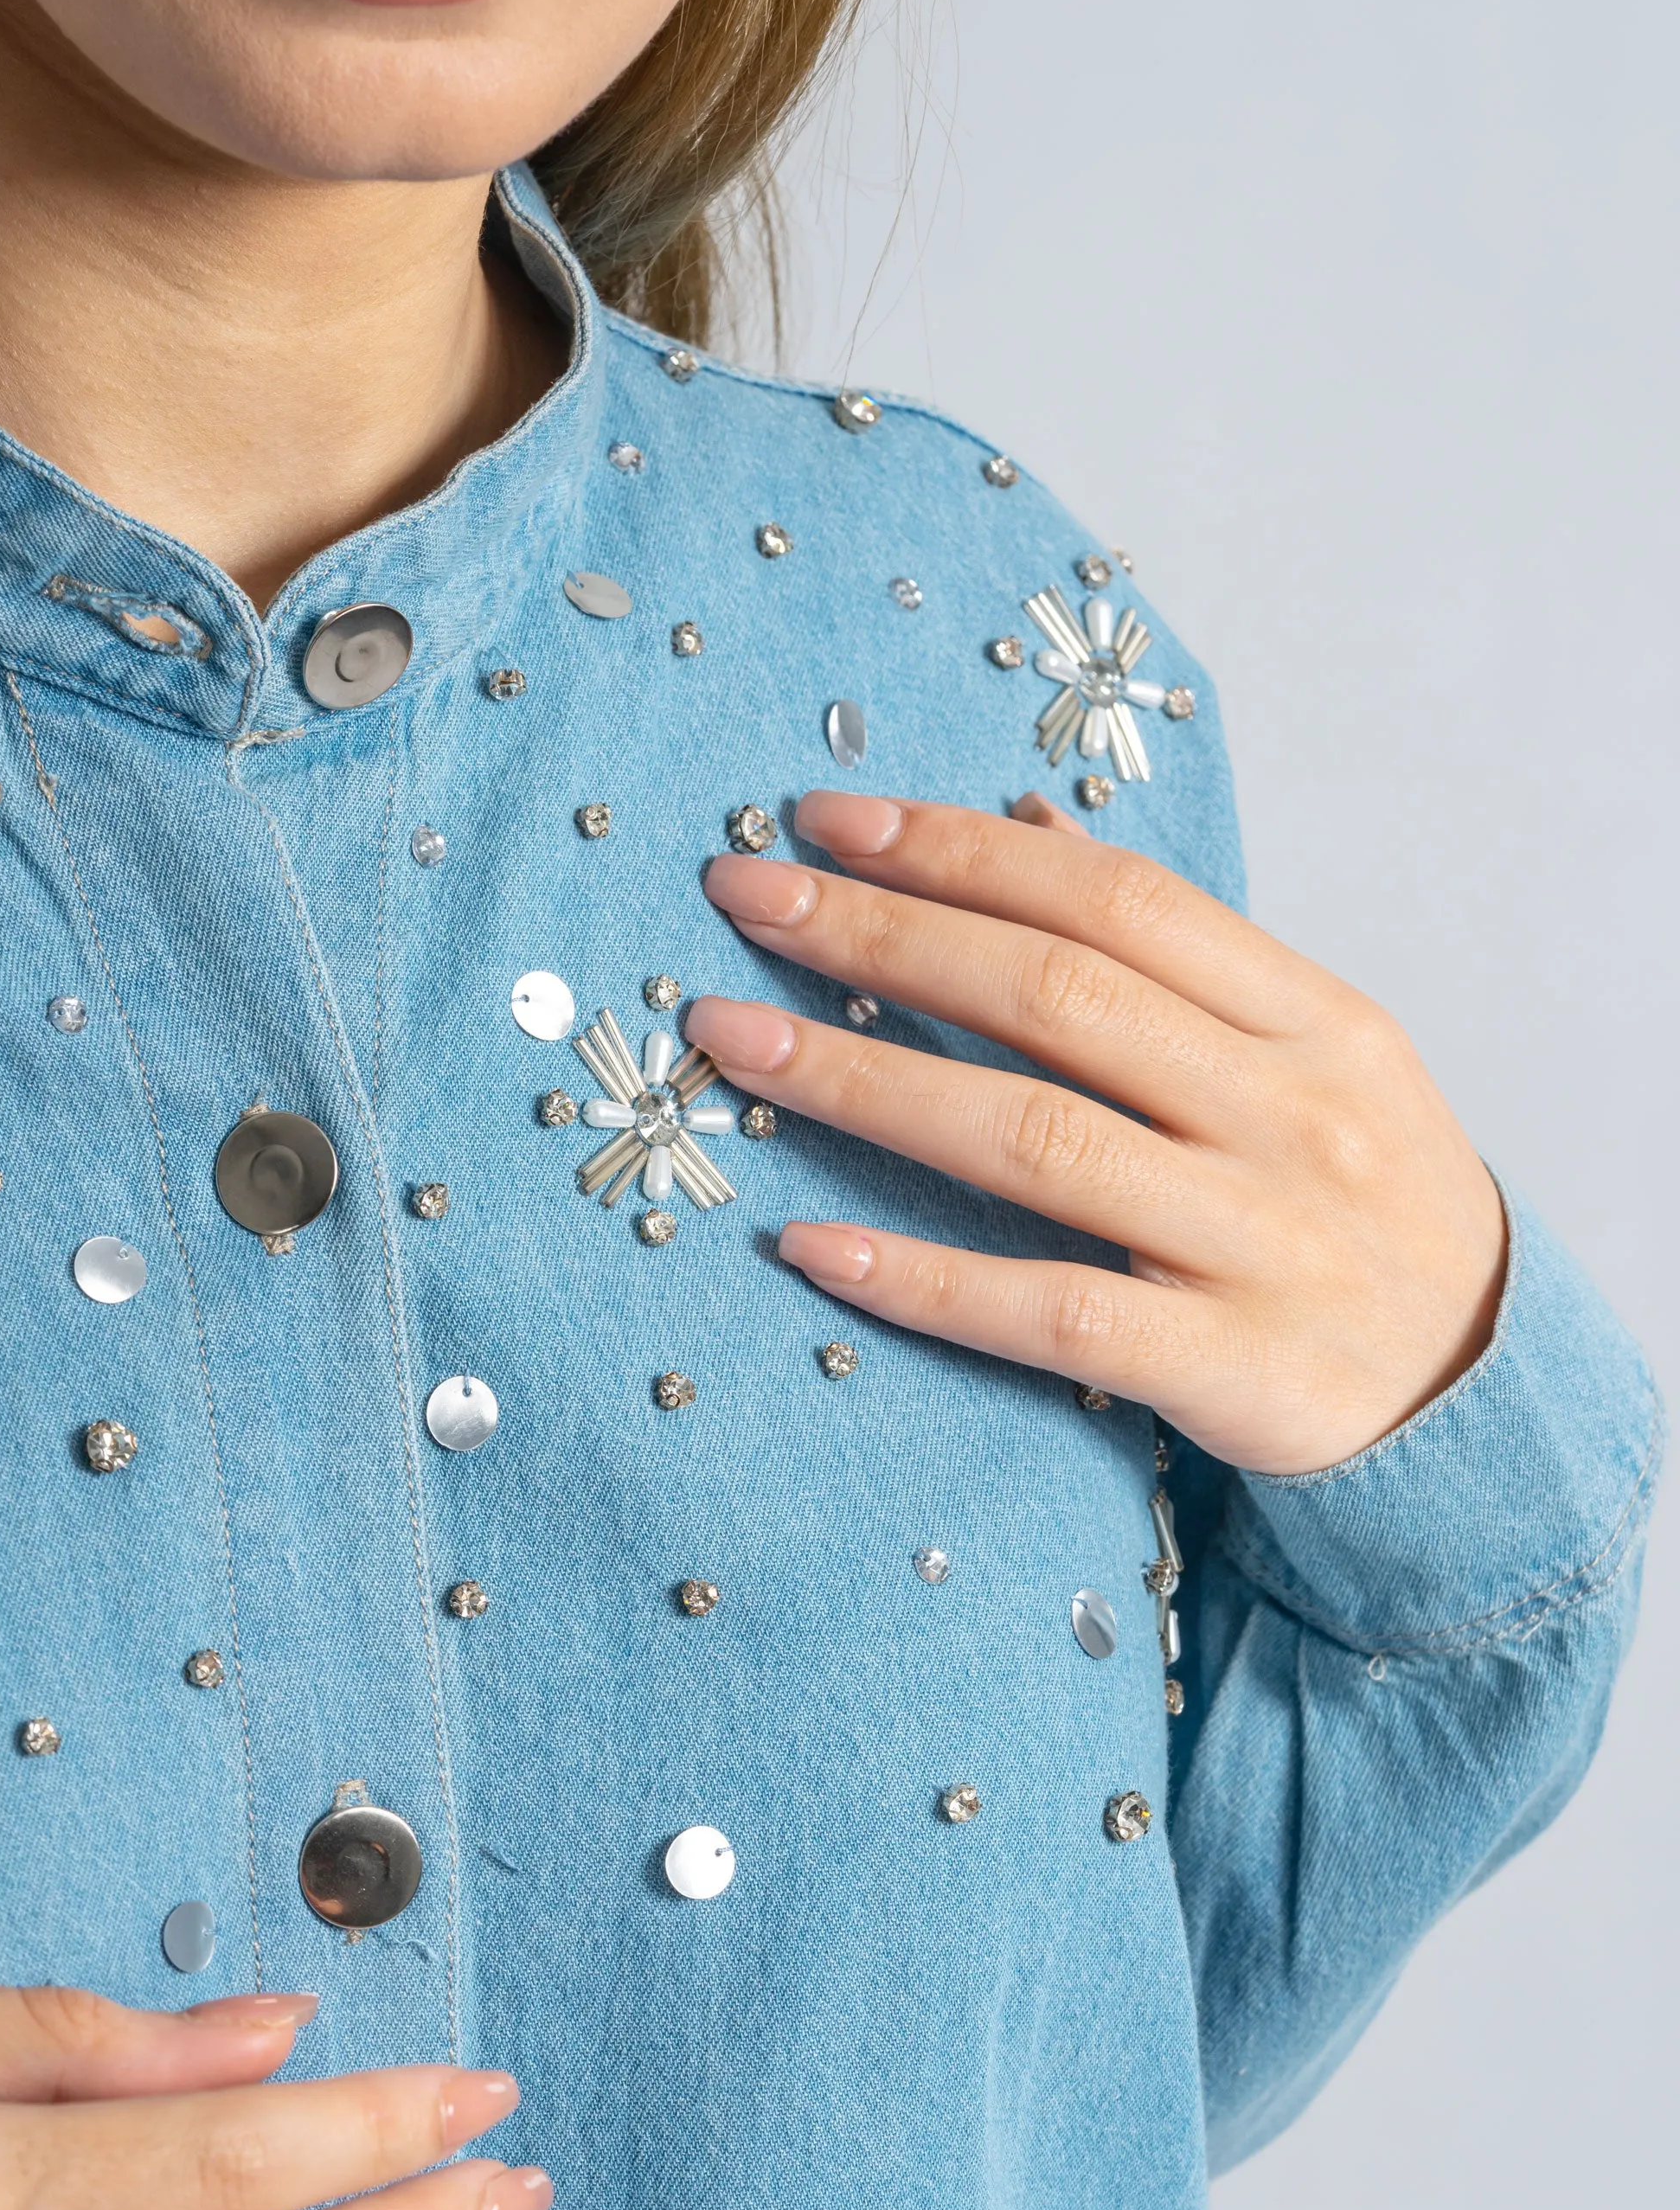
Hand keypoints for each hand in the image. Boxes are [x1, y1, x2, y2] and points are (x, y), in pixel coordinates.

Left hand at [687, 788, 1505, 1474]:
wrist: (1477, 1395)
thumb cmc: (1358, 1199)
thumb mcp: (1310, 1053)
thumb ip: (1175, 948)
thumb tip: (1021, 814)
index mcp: (1315, 1018)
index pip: (1117, 899)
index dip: (963, 848)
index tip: (826, 818)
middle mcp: (1290, 1115)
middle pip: (1058, 998)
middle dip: (885, 933)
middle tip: (744, 895)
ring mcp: (1260, 1243)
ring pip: (1037, 1142)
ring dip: (866, 1083)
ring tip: (732, 1044)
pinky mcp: (1227, 1368)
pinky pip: (1050, 1314)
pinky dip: (924, 1281)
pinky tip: (809, 1246)